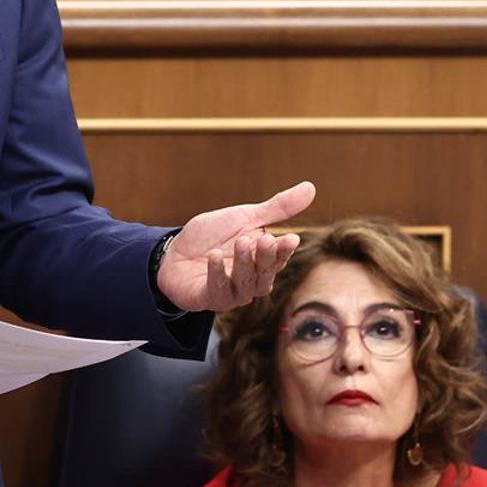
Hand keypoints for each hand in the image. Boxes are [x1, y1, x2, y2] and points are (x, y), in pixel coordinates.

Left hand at [155, 181, 316, 312]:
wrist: (175, 251)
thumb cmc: (213, 236)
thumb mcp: (245, 217)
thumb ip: (277, 208)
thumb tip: (311, 187)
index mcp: (262, 261)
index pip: (280, 258)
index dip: (285, 250)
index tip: (291, 238)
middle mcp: (251, 280)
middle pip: (265, 273)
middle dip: (266, 257)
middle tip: (264, 239)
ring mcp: (232, 293)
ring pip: (245, 284)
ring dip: (243, 263)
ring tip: (240, 241)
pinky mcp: (210, 299)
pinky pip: (218, 290)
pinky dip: (217, 273)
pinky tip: (214, 256)